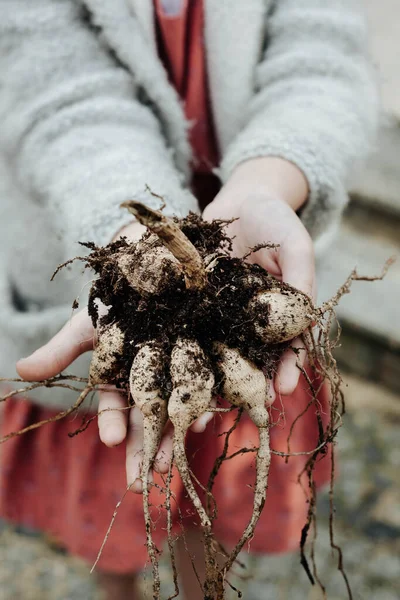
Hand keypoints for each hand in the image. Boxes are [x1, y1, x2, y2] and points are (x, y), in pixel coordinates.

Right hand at [16, 220, 209, 493]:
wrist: (155, 265)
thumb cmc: (118, 297)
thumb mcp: (91, 321)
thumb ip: (61, 348)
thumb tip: (18, 369)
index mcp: (123, 378)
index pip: (114, 408)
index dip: (112, 423)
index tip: (112, 440)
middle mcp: (153, 382)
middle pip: (149, 421)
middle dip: (144, 449)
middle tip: (142, 480)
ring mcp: (182, 375)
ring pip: (179, 410)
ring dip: (176, 436)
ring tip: (174, 459)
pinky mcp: (211, 363)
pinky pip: (211, 387)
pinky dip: (209, 403)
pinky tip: (208, 419)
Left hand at [203, 157, 314, 395]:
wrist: (240, 200)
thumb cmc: (275, 220)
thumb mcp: (295, 245)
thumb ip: (300, 277)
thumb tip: (305, 315)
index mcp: (280, 311)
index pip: (288, 346)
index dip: (289, 367)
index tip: (285, 388)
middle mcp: (252, 318)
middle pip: (254, 356)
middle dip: (253, 383)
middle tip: (249, 406)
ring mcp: (222, 312)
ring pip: (220, 348)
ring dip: (218, 375)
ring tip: (212, 401)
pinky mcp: (196, 301)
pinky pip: (190, 324)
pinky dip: (186, 345)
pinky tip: (178, 366)